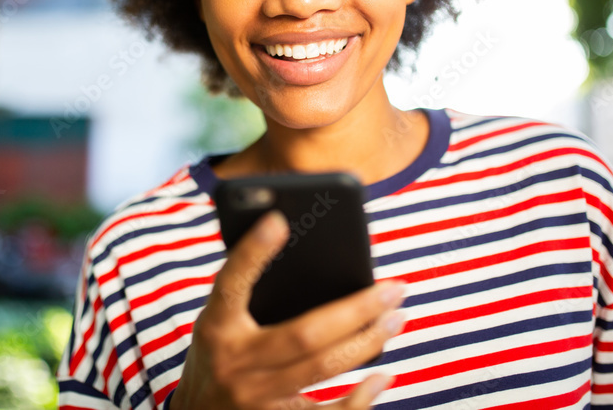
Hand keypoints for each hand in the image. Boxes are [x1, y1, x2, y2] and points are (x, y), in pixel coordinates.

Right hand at [170, 210, 404, 409]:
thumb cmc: (217, 354)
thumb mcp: (216, 321)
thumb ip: (247, 294)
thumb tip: (295, 246)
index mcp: (215, 326)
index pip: (231, 283)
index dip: (251, 252)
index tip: (278, 220)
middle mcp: (234, 362)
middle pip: (303, 334)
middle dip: (356, 309)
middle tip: (395, 288)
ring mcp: (256, 397)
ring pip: (322, 368)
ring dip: (367, 342)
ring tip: (396, 318)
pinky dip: (361, 398)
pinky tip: (384, 376)